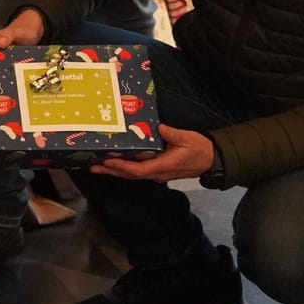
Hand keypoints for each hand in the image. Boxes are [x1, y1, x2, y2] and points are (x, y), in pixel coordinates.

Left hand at [89, 124, 214, 183]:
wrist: (211, 160)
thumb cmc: (199, 149)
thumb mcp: (187, 138)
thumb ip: (171, 133)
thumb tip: (157, 127)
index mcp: (164, 166)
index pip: (138, 170)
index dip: (121, 167)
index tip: (107, 162)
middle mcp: (158, 173)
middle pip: (131, 175)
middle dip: (111, 171)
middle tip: (92, 166)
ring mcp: (158, 174)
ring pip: (133, 175)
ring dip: (116, 171)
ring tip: (98, 165)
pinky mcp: (158, 170)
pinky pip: (138, 171)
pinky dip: (125, 168)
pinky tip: (116, 162)